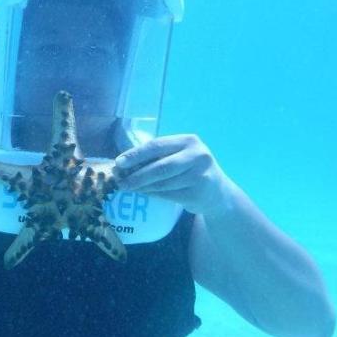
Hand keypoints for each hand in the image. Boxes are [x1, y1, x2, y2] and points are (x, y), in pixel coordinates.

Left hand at [115, 134, 233, 216]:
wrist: (218, 192)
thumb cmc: (190, 169)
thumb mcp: (179, 155)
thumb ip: (157, 156)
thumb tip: (123, 164)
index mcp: (189, 141)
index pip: (157, 145)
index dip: (136, 154)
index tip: (118, 162)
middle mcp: (197, 156)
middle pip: (160, 167)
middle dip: (137, 175)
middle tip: (120, 181)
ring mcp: (199, 176)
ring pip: (163, 183)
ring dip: (142, 187)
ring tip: (128, 187)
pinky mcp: (198, 194)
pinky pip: (168, 195)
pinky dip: (153, 194)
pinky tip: (143, 193)